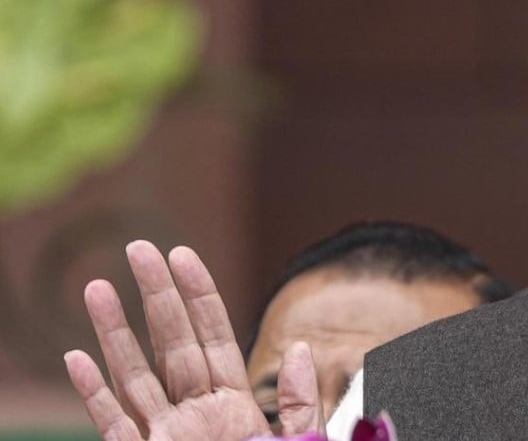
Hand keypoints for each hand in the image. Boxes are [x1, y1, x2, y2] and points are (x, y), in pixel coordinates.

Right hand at [64, 240, 322, 439]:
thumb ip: (303, 404)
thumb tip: (307, 350)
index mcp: (235, 406)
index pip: (214, 336)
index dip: (199, 295)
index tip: (183, 254)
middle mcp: (196, 415)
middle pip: (171, 344)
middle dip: (155, 296)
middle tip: (137, 248)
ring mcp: (167, 438)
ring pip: (135, 376)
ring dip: (115, 333)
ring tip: (98, 287)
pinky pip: (116, 425)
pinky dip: (95, 394)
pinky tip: (76, 358)